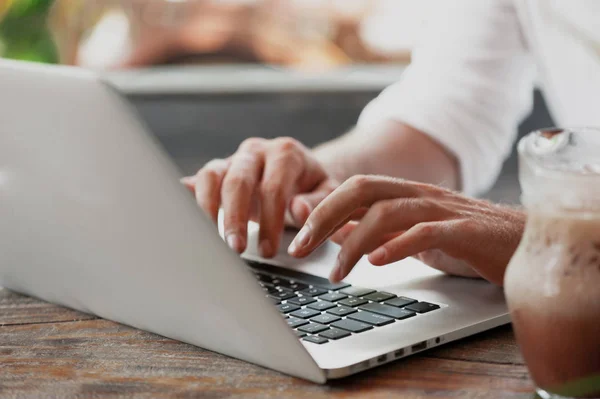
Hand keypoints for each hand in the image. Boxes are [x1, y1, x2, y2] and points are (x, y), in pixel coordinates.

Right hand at [182, 138, 338, 257]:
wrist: (300, 171)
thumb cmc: (313, 186)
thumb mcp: (328, 194)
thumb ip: (318, 202)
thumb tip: (298, 210)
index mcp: (286, 154)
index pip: (273, 187)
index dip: (269, 221)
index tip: (268, 251)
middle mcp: (256, 151)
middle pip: (238, 181)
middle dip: (235, 219)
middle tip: (236, 250)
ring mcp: (233, 159)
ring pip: (211, 176)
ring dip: (207, 210)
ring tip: (209, 240)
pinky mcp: (217, 171)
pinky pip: (197, 180)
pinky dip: (186, 196)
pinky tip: (180, 216)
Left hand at [287, 175, 525, 285]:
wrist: (524, 242)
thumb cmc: (465, 239)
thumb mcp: (409, 234)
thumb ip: (371, 230)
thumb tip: (328, 230)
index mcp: (406, 193)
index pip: (354, 188)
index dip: (321, 208)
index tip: (296, 237)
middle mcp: (421, 195)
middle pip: (363, 189)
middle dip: (325, 216)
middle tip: (300, 248)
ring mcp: (444, 210)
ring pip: (389, 211)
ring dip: (355, 241)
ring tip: (336, 272)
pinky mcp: (466, 231)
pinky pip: (427, 232)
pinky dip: (398, 246)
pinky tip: (378, 263)